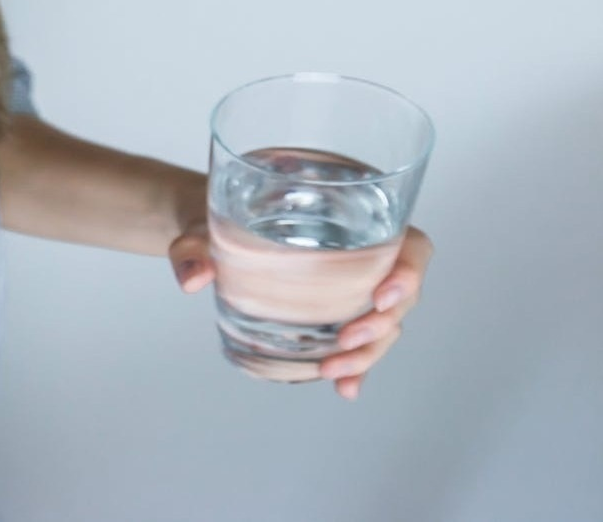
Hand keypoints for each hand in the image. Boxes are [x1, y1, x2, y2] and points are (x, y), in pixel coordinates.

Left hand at [168, 222, 432, 399]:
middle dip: (381, 324)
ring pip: (384, 325)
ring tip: (333, 372)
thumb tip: (192, 278)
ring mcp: (351, 286)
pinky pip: (358, 342)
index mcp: (351, 215)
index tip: (382, 294)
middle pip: (400, 294)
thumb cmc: (216, 218)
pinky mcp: (333, 313)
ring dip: (367, 353)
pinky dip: (356, 367)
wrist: (207, 235)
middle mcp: (362, 252)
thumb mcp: (203, 227)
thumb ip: (194, 247)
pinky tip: (345, 388)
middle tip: (345, 341)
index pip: (407, 242)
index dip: (409, 270)